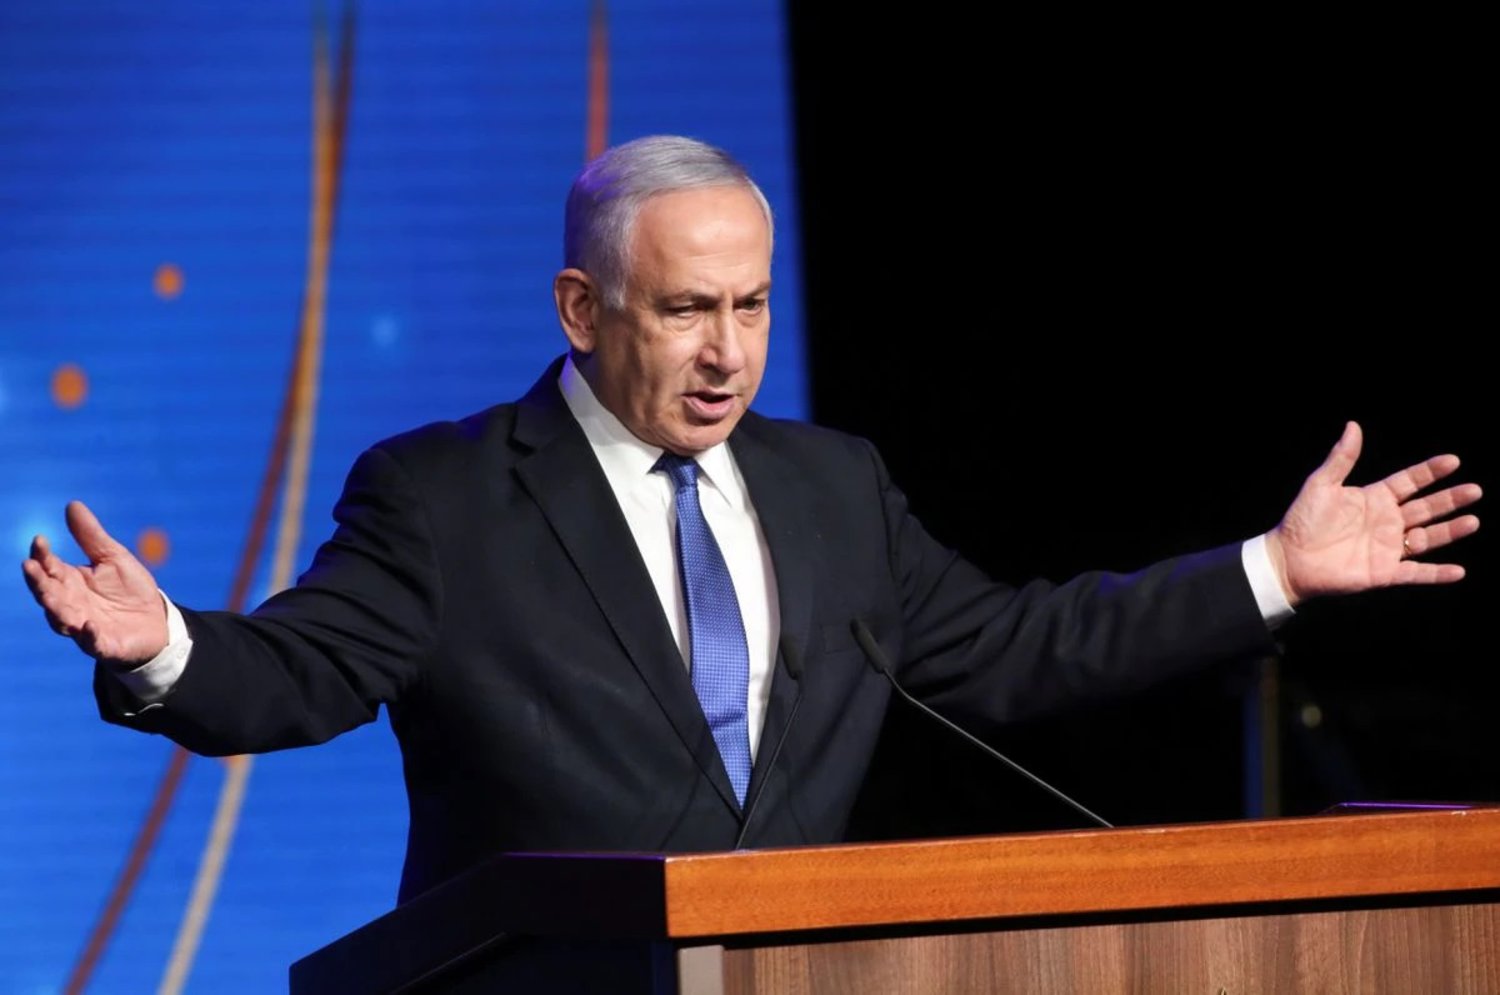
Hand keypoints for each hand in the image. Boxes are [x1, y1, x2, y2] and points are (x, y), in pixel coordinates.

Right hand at [21, 501, 169, 664]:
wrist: (156, 622)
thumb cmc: (129, 589)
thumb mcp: (113, 557)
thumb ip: (91, 536)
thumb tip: (72, 504)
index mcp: (70, 581)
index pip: (49, 567)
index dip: (42, 555)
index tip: (40, 539)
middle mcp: (71, 604)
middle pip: (47, 592)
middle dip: (38, 581)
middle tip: (30, 567)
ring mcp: (84, 625)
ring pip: (61, 618)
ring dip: (55, 608)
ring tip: (50, 595)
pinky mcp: (103, 644)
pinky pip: (93, 642)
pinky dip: (89, 635)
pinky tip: (88, 625)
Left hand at [1266, 421, 1481, 605]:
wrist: (1287, 559)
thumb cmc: (1301, 520)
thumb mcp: (1321, 485)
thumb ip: (1341, 458)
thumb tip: (1353, 425)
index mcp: (1374, 499)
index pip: (1409, 482)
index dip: (1430, 472)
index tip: (1453, 461)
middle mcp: (1386, 522)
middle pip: (1426, 508)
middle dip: (1450, 499)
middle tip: (1475, 490)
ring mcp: (1388, 548)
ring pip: (1427, 538)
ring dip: (1450, 531)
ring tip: (1473, 521)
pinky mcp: (1384, 573)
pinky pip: (1416, 574)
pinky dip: (1437, 574)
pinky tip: (1459, 571)